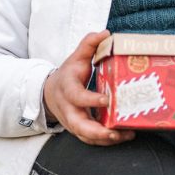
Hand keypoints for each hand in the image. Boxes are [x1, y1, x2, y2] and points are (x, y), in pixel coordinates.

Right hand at [43, 30, 135, 146]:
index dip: (90, 100)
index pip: (76, 96)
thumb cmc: (69, 74)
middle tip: (114, 132)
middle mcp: (68, 108)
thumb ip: (89, 44)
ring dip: (104, 139)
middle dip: (96, 131)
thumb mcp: (76, 57)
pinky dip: (106, 141)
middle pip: (78, 125)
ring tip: (124, 135)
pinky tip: (123, 136)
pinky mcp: (79, 130)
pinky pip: (91, 139)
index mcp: (67, 88)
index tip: (106, 100)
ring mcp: (72, 121)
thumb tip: (105, 33)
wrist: (51, 93)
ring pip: (85, 136)